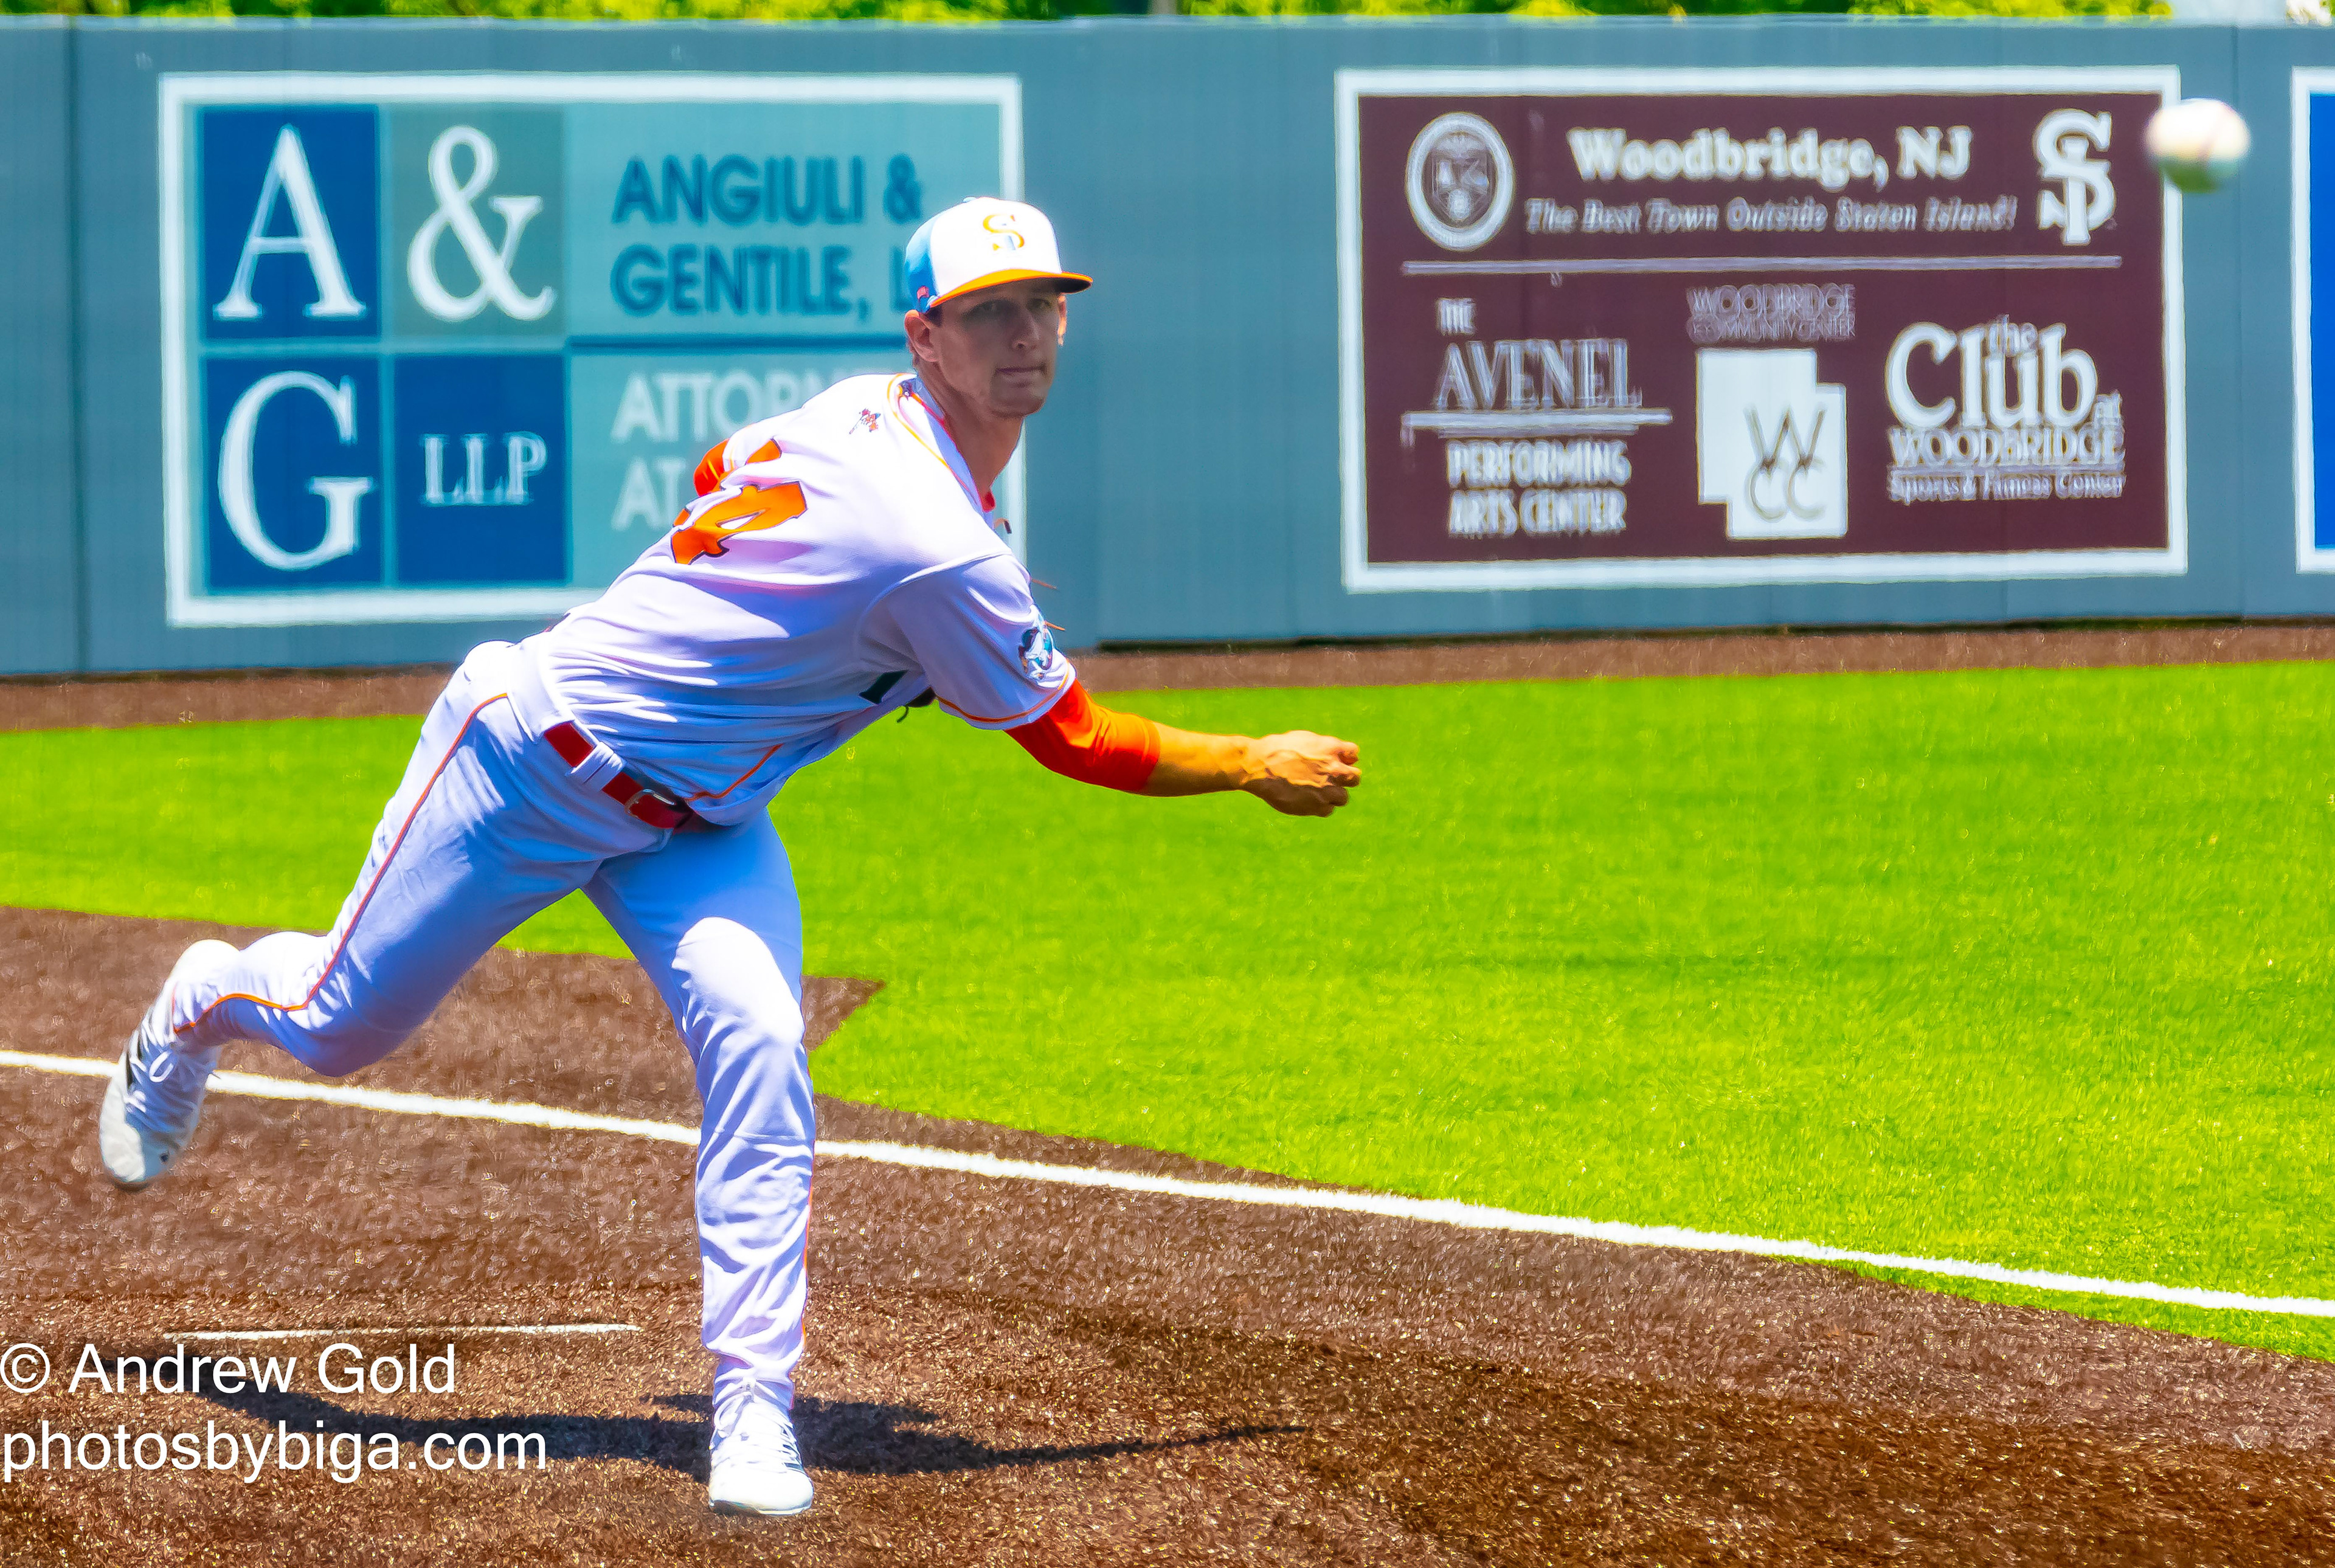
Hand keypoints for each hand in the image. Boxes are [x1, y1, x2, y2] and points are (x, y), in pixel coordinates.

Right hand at [1241, 732, 1360, 816]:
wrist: (1259, 768)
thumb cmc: (1278, 750)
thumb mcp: (1305, 739)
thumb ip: (1328, 747)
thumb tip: (1348, 756)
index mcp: (1331, 748)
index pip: (1354, 753)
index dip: (1344, 757)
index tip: (1334, 760)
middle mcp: (1334, 769)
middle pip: (1355, 777)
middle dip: (1345, 778)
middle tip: (1328, 779)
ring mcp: (1327, 790)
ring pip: (1343, 797)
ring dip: (1333, 795)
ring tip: (1314, 791)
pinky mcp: (1318, 807)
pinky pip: (1328, 810)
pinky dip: (1320, 806)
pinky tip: (1305, 799)